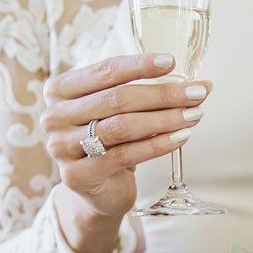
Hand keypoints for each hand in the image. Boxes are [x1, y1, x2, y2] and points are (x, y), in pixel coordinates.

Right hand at [40, 53, 211, 252]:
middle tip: (197, 94)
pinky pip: (125, 155)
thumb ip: (144, 93)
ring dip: (164, 119)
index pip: (104, 71)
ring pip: (121, 127)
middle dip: (162, 94)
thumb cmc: (111, 142)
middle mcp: (55, 116)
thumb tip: (198, 84)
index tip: (171, 62)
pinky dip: (157, 145)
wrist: (97, 190)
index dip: (139, 66)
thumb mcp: (118, 112)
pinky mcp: (78, 175)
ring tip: (194, 115)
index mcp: (60, 90)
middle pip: (116, 99)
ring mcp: (62, 147)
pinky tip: (180, 137)